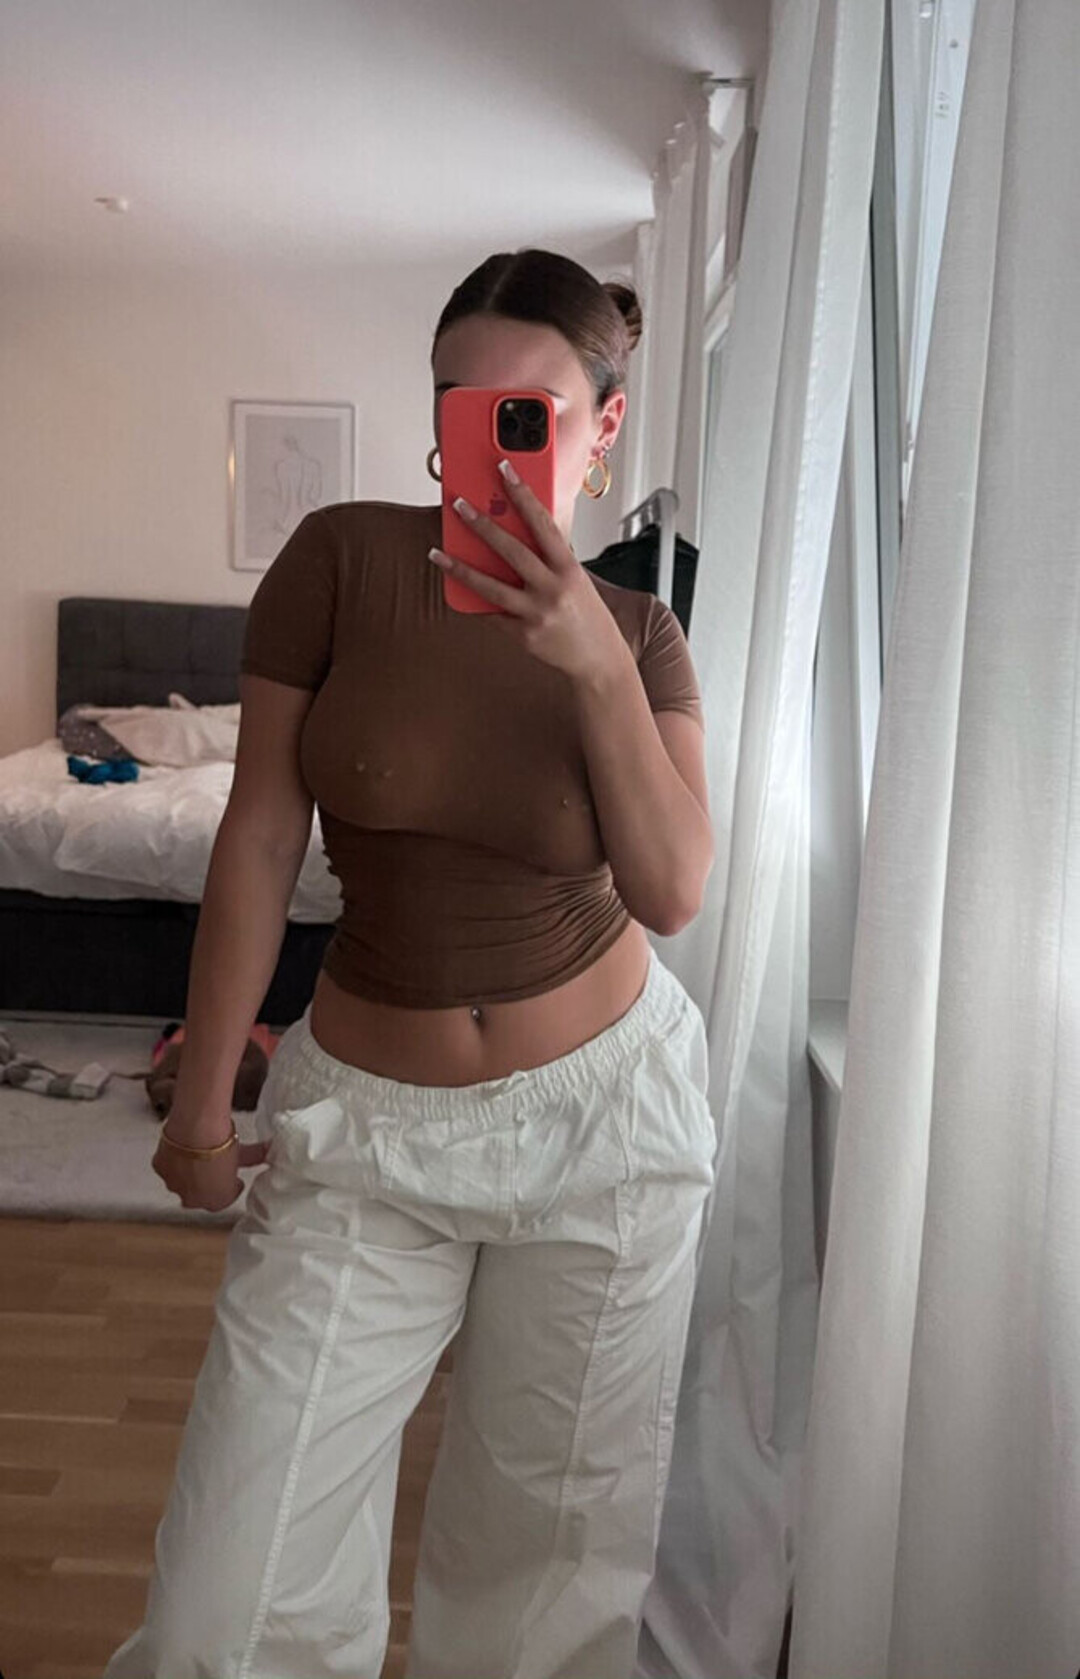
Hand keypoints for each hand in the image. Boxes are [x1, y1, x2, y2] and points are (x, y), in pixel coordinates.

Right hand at [152, 1116, 269, 1212]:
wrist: (197, 1129)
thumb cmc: (222, 1143)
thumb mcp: (244, 1153)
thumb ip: (253, 1157)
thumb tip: (268, 1151)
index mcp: (217, 1201)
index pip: (222, 1201)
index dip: (228, 1187)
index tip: (232, 1177)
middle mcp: (193, 1200)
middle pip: (198, 1196)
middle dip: (204, 1184)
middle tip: (211, 1166)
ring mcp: (175, 1185)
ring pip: (180, 1182)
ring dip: (187, 1172)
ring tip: (195, 1154)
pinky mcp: (160, 1169)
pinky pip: (166, 1166)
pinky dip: (172, 1159)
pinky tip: (180, 1147)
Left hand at [428, 460, 627, 686]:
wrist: (599, 659)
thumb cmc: (586, 614)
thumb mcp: (575, 579)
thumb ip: (549, 559)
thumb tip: (512, 534)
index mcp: (569, 569)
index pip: (543, 523)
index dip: (522, 494)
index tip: (504, 470)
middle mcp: (553, 589)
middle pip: (511, 551)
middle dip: (482, 525)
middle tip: (459, 506)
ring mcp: (537, 613)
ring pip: (490, 587)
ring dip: (459, 568)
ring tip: (436, 553)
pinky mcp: (524, 635)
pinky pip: (493, 615)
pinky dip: (476, 601)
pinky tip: (458, 589)